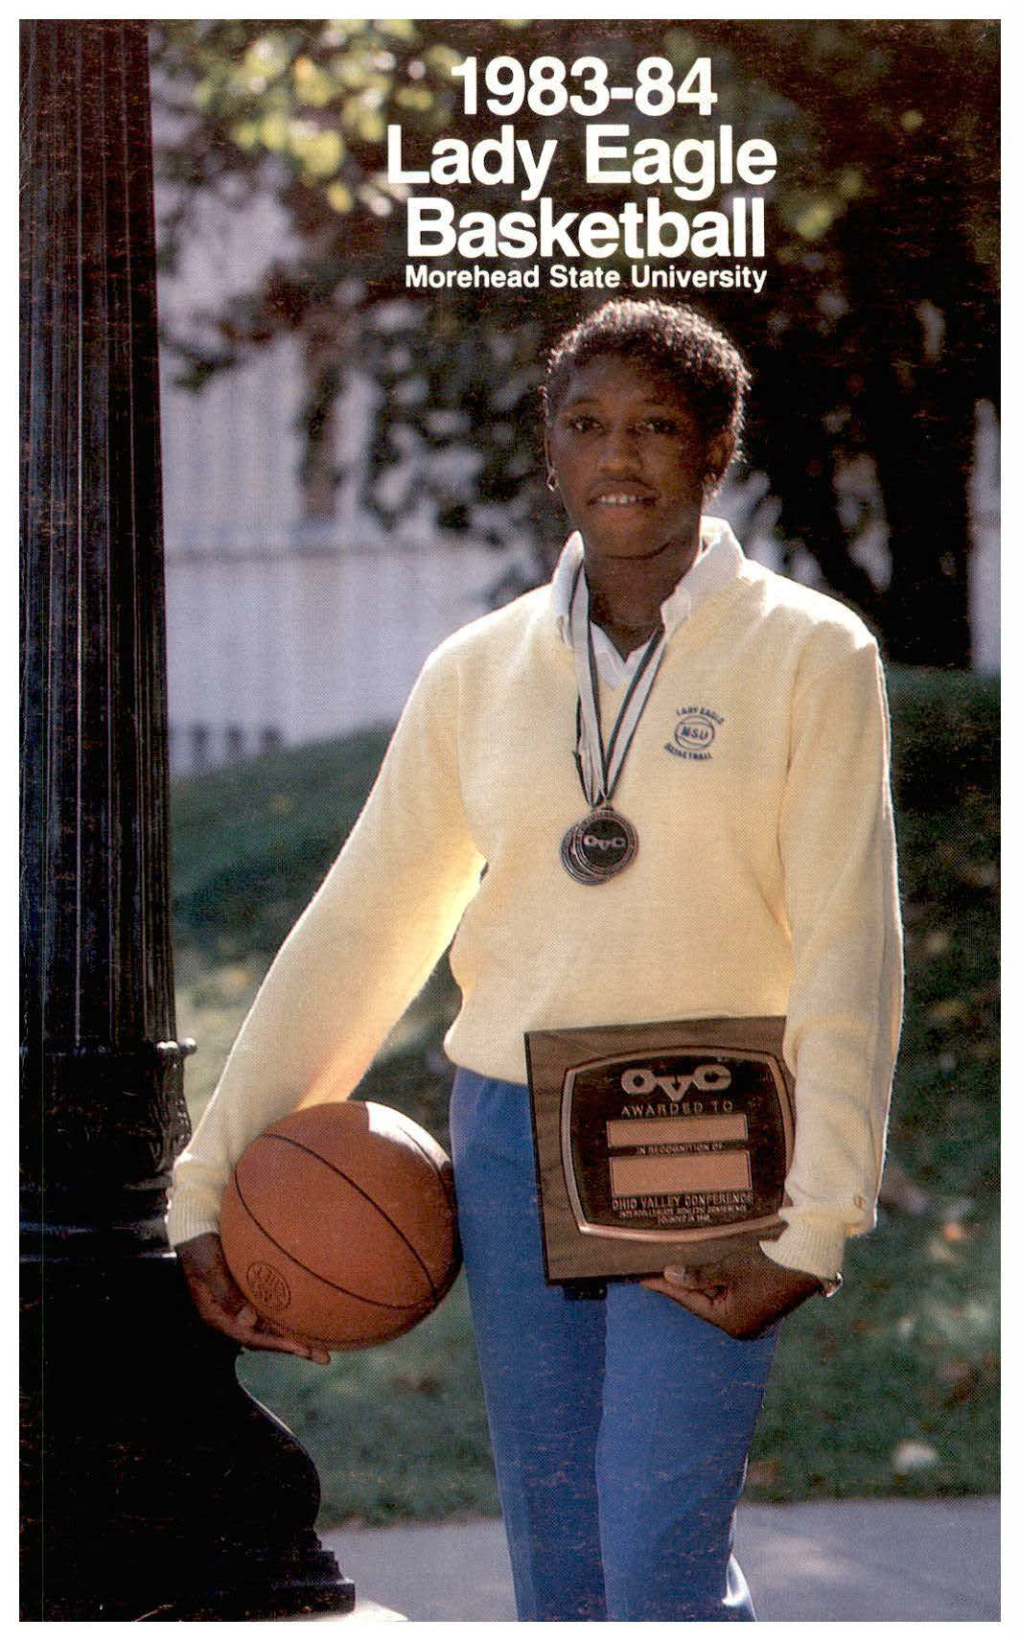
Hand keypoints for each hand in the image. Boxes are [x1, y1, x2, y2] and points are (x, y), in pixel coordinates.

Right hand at [176, 1232, 330, 1364]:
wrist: (197, 1225)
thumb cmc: (200, 1246)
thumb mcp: (209, 1268)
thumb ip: (225, 1293)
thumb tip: (249, 1321)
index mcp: (218, 1315)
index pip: (250, 1337)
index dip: (276, 1345)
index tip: (301, 1349)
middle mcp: (232, 1314)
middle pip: (266, 1336)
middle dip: (294, 1347)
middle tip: (323, 1357)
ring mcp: (242, 1303)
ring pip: (271, 1324)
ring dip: (295, 1334)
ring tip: (323, 1344)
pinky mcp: (249, 1290)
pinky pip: (272, 1307)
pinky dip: (289, 1314)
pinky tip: (308, 1316)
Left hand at [641, 1246, 822, 1339]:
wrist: (807, 1262)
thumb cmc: (767, 1266)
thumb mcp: (729, 1268)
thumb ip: (698, 1275)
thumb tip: (669, 1275)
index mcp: (731, 1322)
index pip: (690, 1302)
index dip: (666, 1288)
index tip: (643, 1279)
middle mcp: (741, 1326)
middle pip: (702, 1303)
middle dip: (681, 1287)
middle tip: (654, 1272)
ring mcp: (751, 1318)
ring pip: (715, 1299)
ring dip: (698, 1284)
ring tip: (674, 1271)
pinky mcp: (759, 1307)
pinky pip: (729, 1297)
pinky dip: (715, 1285)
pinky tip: (702, 1274)